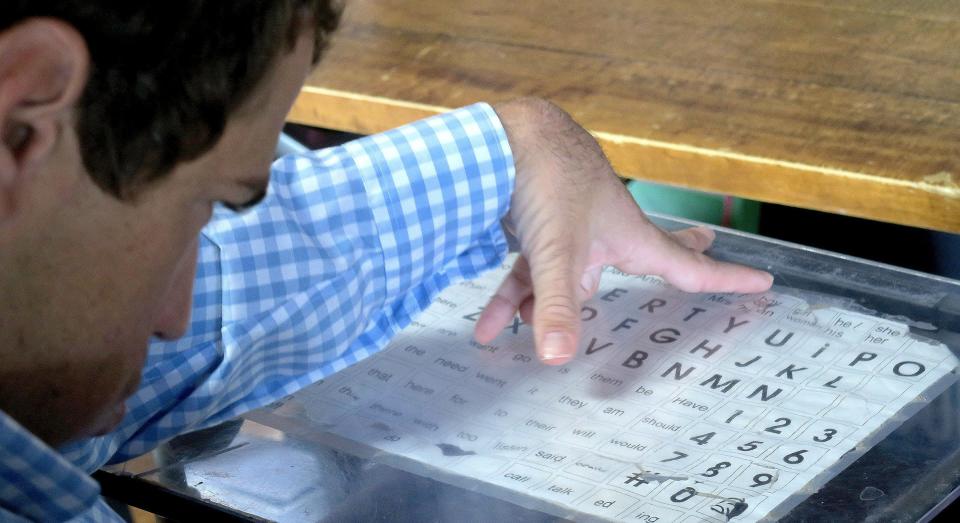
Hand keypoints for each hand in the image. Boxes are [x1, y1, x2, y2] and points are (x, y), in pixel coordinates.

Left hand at [474, 98, 772, 363]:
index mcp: (628, 235)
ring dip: (541, 306)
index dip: (725, 277)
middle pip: (638, 258)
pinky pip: (526, 269)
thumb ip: (556, 307)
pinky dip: (510, 297)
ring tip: (518, 328)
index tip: (763, 279)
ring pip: (563, 275)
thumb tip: (556, 358)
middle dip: (666, 262)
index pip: (687, 266)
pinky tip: (489, 326)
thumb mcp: (556, 252)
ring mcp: (570, 225)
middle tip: (705, 242)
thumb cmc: (547, 181)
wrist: (503, 135)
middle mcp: (603, 230)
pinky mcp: (535, 222)